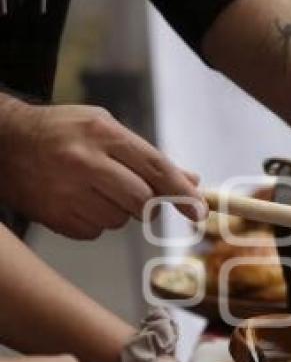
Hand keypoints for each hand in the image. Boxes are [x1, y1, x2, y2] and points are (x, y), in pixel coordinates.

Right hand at [0, 101, 206, 238]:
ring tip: (92, 188)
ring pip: (119, 220)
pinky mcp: (55, 216)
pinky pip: (95, 232)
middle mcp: (85, 162)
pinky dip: (94, 221)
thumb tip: (192, 181)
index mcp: (104, 134)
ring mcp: (67, 191)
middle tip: (128, 191)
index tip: (199, 211)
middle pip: (141, 200)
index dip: (182, 193)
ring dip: (117, 211)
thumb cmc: (65, 133)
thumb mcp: (107, 129)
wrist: (4, 143)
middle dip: (145, 203)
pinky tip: (77, 200)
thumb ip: (150, 157)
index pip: (156, 168)